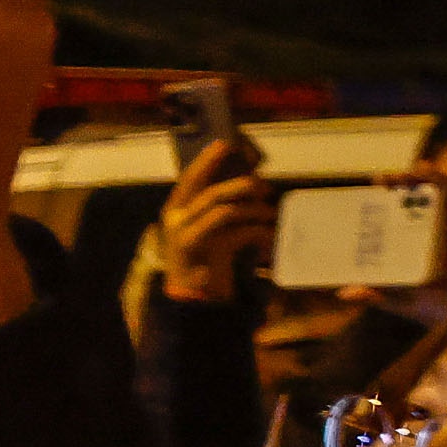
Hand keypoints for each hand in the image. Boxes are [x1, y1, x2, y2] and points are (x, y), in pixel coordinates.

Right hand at [150, 132, 276, 305]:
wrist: (193, 303)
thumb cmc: (203, 265)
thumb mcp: (208, 233)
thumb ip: (218, 212)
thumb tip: (248, 184)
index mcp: (175, 211)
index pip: (190, 179)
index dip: (207, 161)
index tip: (227, 144)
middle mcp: (177, 220)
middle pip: (212, 193)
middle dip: (241, 185)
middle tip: (264, 186)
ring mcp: (188, 236)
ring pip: (225, 210)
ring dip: (254, 209)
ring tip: (272, 214)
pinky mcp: (205, 253)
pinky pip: (237, 233)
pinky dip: (258, 233)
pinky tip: (268, 239)